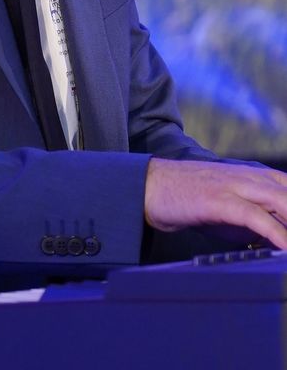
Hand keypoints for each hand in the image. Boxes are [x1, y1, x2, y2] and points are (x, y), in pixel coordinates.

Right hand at [144, 158, 286, 249]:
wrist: (151, 186)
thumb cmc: (189, 198)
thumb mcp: (231, 207)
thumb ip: (259, 220)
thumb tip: (276, 240)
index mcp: (256, 175)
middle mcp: (251, 176)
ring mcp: (236, 186)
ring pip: (282, 202)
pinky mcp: (220, 200)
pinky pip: (257, 217)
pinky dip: (277, 234)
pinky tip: (285, 249)